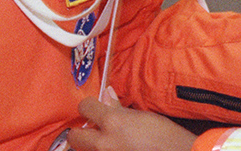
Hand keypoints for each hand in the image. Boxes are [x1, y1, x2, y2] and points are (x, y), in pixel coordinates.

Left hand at [67, 96, 196, 150]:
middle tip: (90, 130)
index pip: (85, 107)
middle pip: (74, 137)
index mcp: (113, 122)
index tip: (93, 108)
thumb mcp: (143, 116)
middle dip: (79, 132)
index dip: (89, 106)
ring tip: (107, 141)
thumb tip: (107, 96)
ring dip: (91, 146)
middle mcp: (104, 143)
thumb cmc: (166, 136)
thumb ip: (119, 108)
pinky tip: (117, 148)